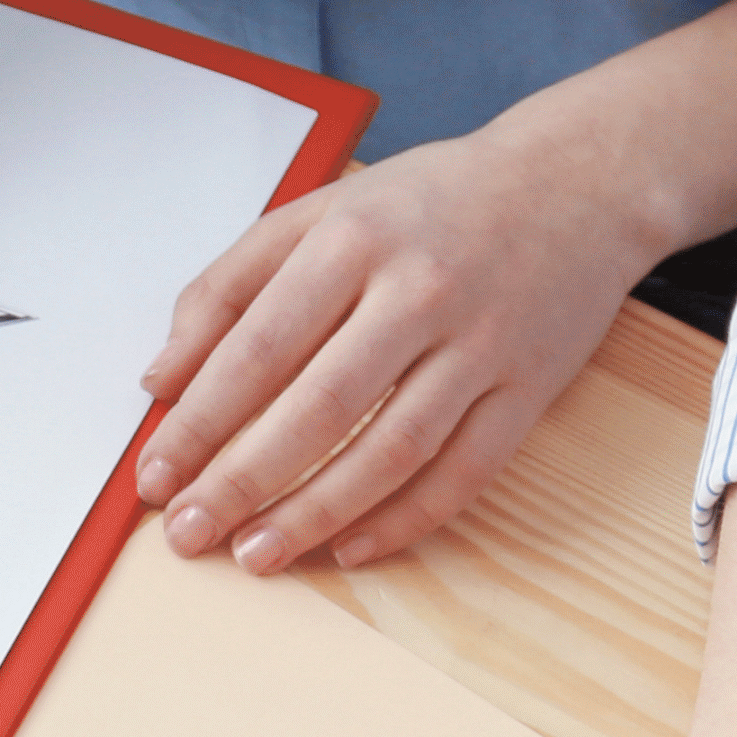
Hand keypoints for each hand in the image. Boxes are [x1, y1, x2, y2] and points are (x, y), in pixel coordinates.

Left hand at [134, 118, 669, 573]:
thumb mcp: (319, 214)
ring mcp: (482, 344)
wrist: (579, 182)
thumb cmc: (433, 202)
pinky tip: (348, 547)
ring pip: (390, 451)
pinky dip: (405, 520)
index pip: (258, 348)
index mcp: (354, 241)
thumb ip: (229, 287)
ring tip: (256, 554)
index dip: (200, 422)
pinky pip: (464, 472)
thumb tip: (162, 378)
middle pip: (318, 408)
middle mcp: (420, 292)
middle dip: (242, 482)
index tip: (157, 475)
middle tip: (189, 533)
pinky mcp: (530, 388)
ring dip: (316, 514)